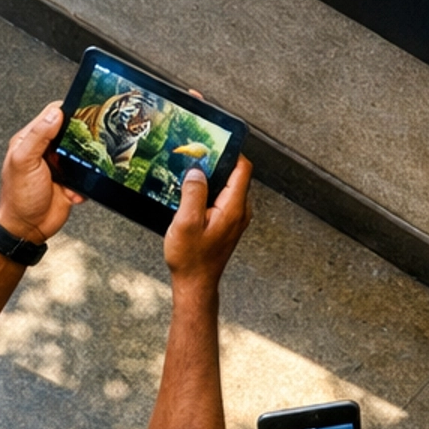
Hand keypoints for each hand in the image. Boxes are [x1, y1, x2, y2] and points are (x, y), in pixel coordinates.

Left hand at [0, 101, 84, 243]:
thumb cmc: (18, 197)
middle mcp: (45, 150)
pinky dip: (85, 183)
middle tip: (87, 143)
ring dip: (85, 162)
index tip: (81, 112)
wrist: (26, 229)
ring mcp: (59, 166)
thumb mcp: (24, 161)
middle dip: (82, 137)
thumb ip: (38, 136)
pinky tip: (73, 190)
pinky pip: (86, 176)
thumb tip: (55, 114)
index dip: (67, 111)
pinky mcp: (70, 182)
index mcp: (30, 140)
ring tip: (79, 171)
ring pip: (81, 154)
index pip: (51, 115)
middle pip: (71, 132)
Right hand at [164, 156, 252, 293]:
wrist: (195, 284)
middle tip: (194, 158)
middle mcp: (239, 211)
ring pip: (226, 187)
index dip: (229, 151)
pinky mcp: (226, 224)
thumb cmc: (191, 259)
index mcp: (233, 208)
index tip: (212, 144)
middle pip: (234, 175)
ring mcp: (234, 218)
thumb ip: (193, 194)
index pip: (242, 168)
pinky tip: (190, 197)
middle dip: (215, 164)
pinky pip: (220, 199)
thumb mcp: (186, 223)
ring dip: (209, 180)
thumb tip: (197, 172)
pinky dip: (208, 193)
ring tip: (188, 177)